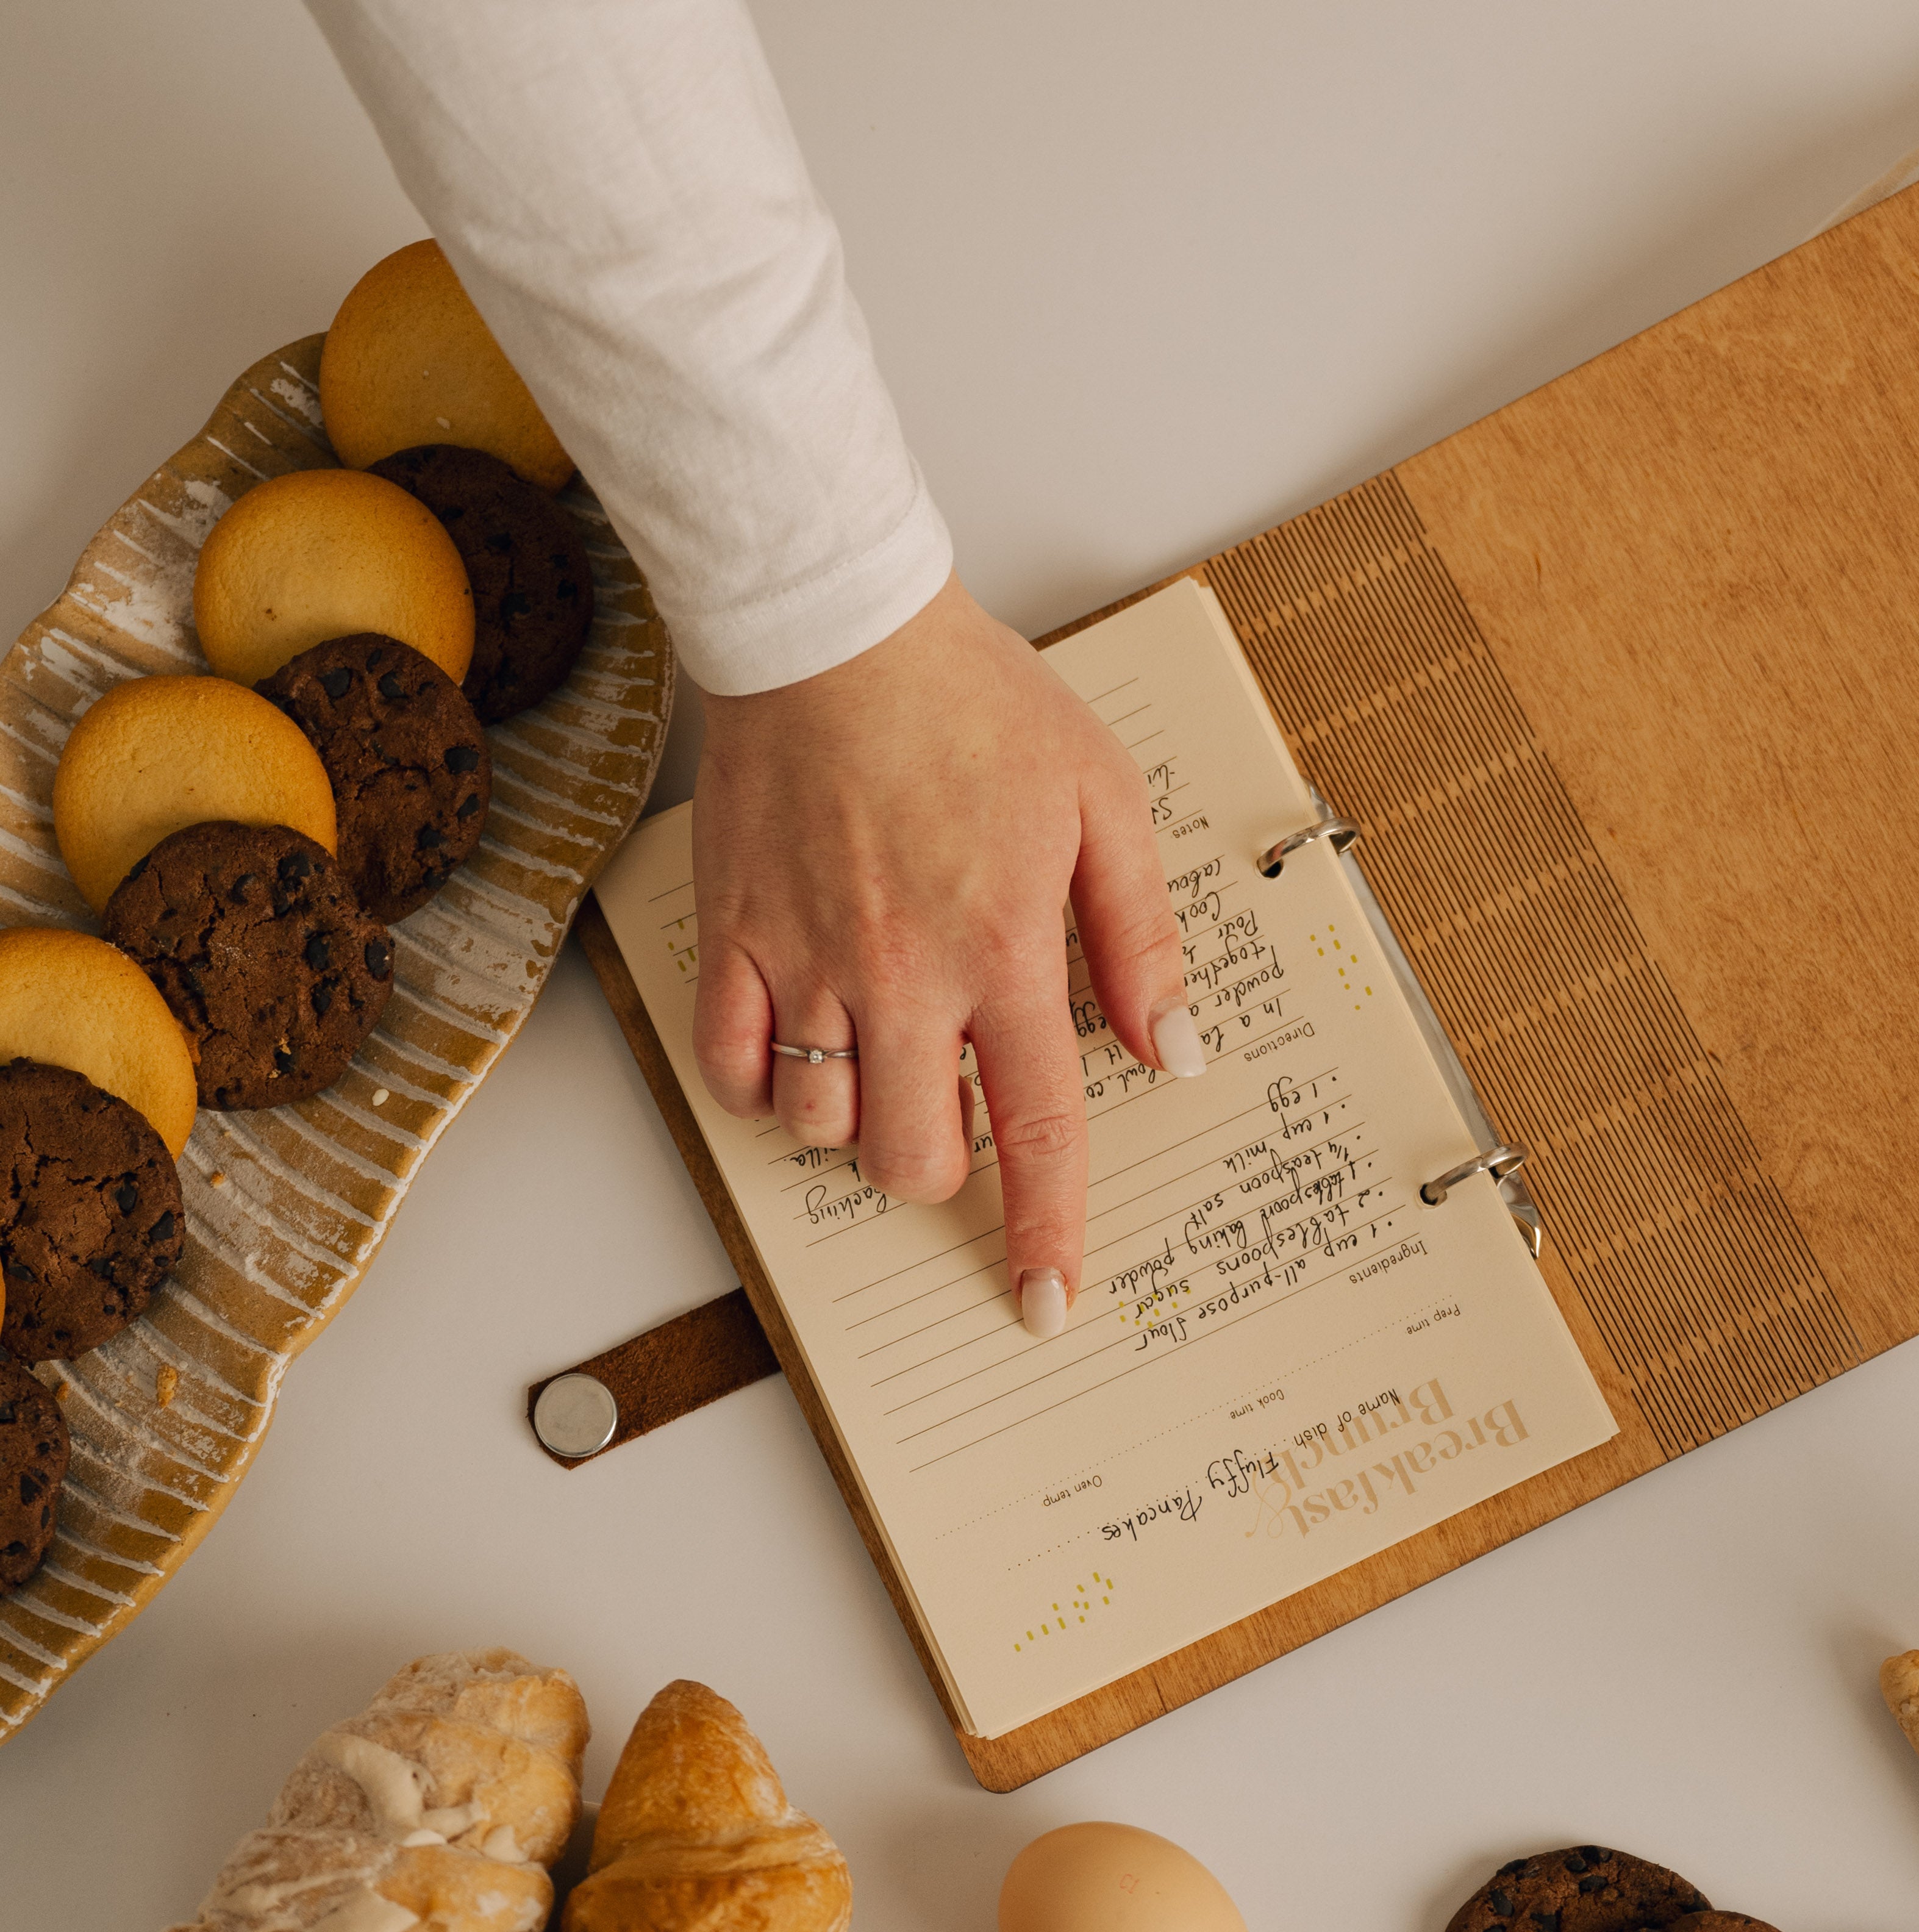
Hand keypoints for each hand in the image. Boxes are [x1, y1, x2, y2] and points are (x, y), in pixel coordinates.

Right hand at [689, 573, 1203, 1335]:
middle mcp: (899, 973)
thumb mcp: (1103, 803)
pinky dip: (766, 1093)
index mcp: (1002, 948)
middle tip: (962, 1117)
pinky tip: (804, 1055)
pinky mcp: (731, 935)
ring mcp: (803, 960)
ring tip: (888, 1060)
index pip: (1038, 1129)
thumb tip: (1173, 1051)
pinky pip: (730, 1070)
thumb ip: (1142, 938)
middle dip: (948, 1170)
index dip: (1047, 1230)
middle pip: (914, 1155)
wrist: (835, 628)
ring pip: (821, 1127)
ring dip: (863, 1124)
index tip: (1046, 1301)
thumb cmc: (975, 705)